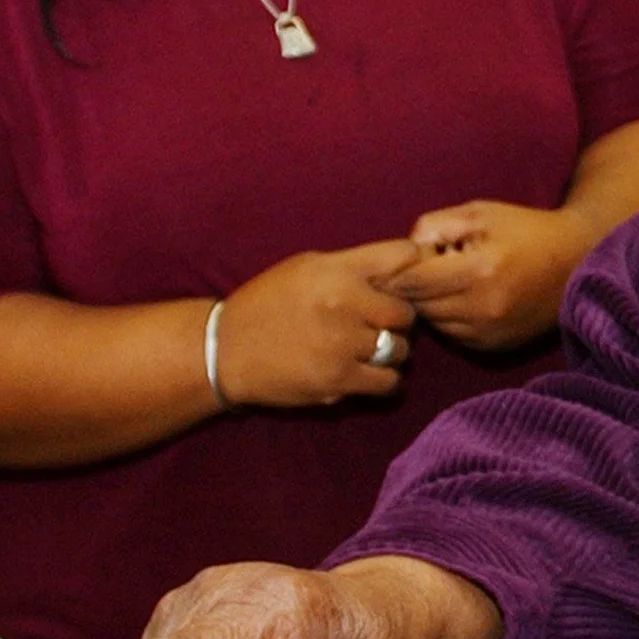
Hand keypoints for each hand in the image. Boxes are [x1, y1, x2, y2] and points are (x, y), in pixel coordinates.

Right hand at [217, 240, 420, 407]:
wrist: (226, 350)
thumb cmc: (267, 303)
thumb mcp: (306, 268)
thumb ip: (351, 267)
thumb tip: (398, 268)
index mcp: (337, 269)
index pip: (402, 255)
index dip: (412, 268)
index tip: (406, 282)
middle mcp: (345, 302)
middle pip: (407, 312)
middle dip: (400, 320)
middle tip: (383, 325)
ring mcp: (344, 344)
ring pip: (400, 349)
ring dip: (391, 351)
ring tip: (370, 350)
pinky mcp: (339, 381)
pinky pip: (389, 382)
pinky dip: (384, 379)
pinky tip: (367, 372)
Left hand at [379, 201, 596, 350]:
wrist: (576, 262)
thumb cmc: (525, 230)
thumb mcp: (480, 213)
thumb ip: (435, 225)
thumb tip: (406, 251)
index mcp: (478, 270)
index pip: (413, 281)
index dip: (397, 272)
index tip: (394, 262)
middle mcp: (482, 307)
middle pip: (419, 306)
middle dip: (413, 288)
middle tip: (422, 268)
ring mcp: (489, 332)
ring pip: (433, 324)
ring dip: (430, 305)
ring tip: (445, 281)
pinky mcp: (494, 346)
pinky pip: (452, 335)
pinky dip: (448, 319)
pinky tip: (463, 297)